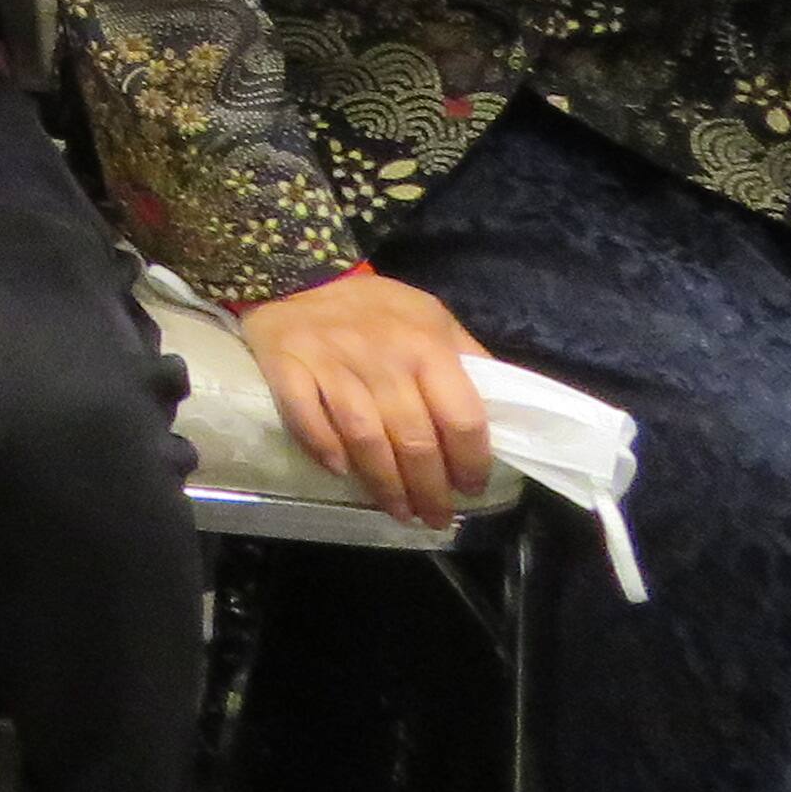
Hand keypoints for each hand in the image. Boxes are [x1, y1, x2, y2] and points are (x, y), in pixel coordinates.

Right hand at [235, 265, 495, 528]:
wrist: (297, 274)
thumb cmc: (375, 307)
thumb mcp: (432, 318)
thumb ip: (466, 359)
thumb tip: (503, 412)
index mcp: (426, 345)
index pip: (461, 417)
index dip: (471, 462)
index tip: (470, 487)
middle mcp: (382, 356)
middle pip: (414, 439)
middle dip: (429, 490)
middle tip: (435, 517)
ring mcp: (332, 361)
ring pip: (365, 439)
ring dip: (385, 485)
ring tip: (399, 511)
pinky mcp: (287, 364)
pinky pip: (307, 418)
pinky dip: (325, 449)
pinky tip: (341, 471)